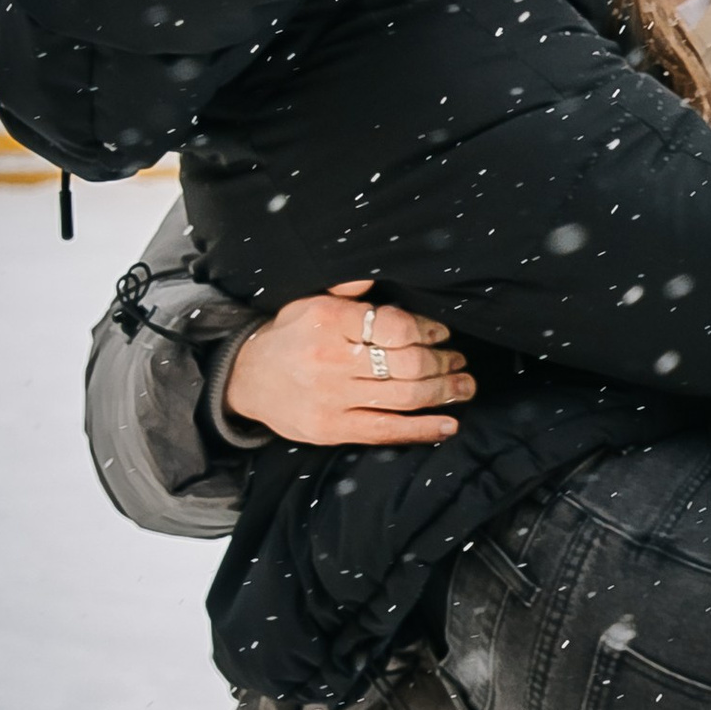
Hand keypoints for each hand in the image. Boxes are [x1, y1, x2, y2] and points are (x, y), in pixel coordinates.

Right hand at [222, 279, 472, 446]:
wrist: (246, 380)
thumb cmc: (289, 337)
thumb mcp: (308, 302)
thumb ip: (347, 290)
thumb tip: (376, 278)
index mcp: (329, 320)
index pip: (394, 326)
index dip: (427, 331)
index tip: (442, 333)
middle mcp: (331, 359)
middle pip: (406, 364)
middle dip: (442, 362)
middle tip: (459, 361)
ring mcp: (332, 398)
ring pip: (404, 397)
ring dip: (444, 392)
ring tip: (464, 386)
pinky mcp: (333, 429)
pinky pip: (387, 431)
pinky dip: (423, 429)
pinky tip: (449, 424)